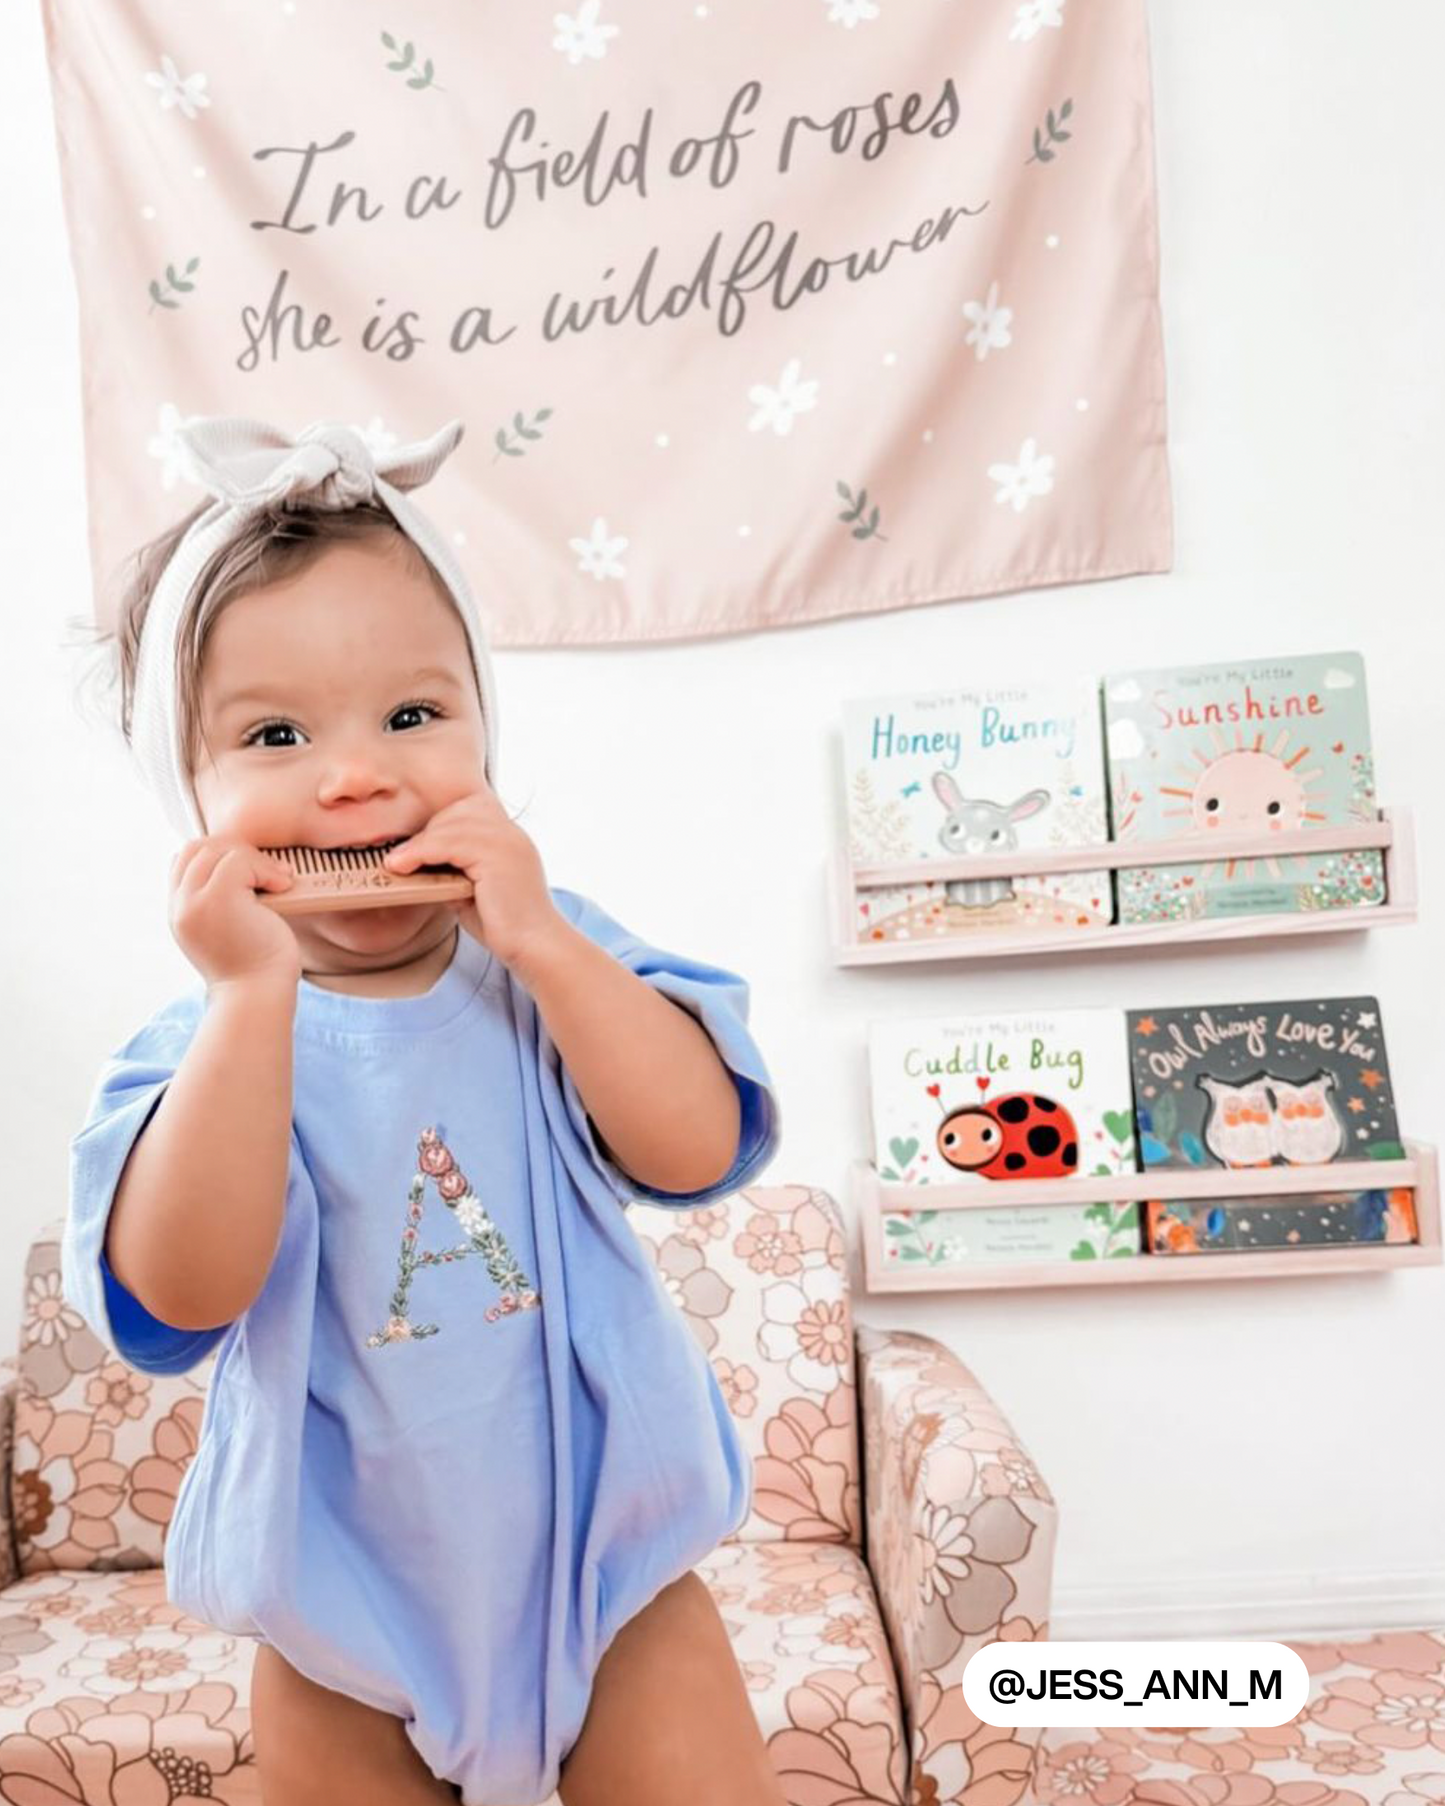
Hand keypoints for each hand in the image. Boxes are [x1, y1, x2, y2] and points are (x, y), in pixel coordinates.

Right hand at [169, 837, 299, 991]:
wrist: (257, 998)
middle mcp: (179, 906)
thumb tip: (247, 870)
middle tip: (268, 872)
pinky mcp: (217, 900)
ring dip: (254, 859)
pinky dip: (266, 868)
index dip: (218, 856)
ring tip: (278, 881)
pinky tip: (282, 886)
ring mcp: (194, 902)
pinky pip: (239, 861)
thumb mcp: (230, 931)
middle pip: (197, 848)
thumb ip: (222, 902)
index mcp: (180, 913)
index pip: (184, 861)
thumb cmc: (255, 968)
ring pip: (217, 849)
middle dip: (236, 851)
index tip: (251, 873)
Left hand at [383, 786, 564, 969]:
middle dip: (428, 832)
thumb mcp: (473, 892)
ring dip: (417, 844)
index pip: (472, 809)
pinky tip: (402, 866)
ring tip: (394, 863)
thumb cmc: (507, 928)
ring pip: (449, 825)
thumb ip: (454, 873)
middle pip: (459, 811)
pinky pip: (446, 843)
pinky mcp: (495, 856)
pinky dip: (419, 853)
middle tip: (401, 857)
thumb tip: (420, 866)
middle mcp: (512, 833)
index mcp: (511, 839)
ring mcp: (506, 841)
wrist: (535, 947)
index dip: (443, 824)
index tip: (420, 847)